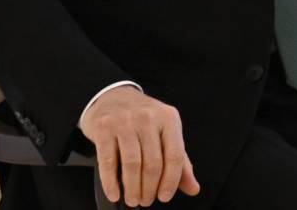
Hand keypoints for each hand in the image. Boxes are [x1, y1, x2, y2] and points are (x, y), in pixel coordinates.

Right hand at [77, 85, 198, 206]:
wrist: (112, 97)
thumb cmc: (142, 118)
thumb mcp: (166, 132)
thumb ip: (180, 160)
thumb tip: (192, 188)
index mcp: (169, 118)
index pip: (174, 155)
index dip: (171, 181)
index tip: (165, 196)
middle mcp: (148, 118)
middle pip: (153, 162)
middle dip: (149, 188)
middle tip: (146, 200)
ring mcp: (125, 122)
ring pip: (132, 164)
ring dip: (133, 187)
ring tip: (133, 199)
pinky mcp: (104, 128)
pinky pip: (108, 161)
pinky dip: (111, 182)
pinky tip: (115, 192)